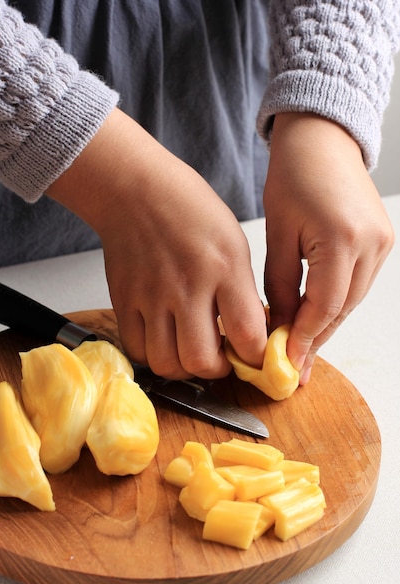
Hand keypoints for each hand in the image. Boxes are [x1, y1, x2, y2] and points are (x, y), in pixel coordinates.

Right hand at [47, 108, 266, 378]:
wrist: (135, 190)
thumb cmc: (190, 210)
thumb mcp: (234, 244)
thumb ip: (242, 292)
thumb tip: (249, 335)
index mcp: (224, 269)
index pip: (247, 336)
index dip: (256, 358)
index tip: (255, 357)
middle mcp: (187, 287)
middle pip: (201, 361)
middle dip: (219, 371)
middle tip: (222, 359)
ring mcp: (151, 297)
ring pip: (166, 364)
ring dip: (185, 369)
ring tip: (192, 353)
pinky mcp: (123, 301)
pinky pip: (136, 350)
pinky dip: (153, 356)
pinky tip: (164, 342)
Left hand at [263, 113, 393, 382]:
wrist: (322, 140)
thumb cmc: (293, 176)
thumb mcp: (277, 234)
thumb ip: (279, 285)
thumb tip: (281, 324)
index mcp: (341, 239)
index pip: (323, 306)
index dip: (304, 339)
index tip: (287, 363)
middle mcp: (371, 244)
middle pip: (342, 308)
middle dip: (316, 338)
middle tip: (295, 366)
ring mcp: (382, 242)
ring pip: (351, 300)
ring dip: (326, 322)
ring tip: (301, 345)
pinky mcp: (383, 240)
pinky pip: (358, 283)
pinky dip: (336, 301)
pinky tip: (317, 314)